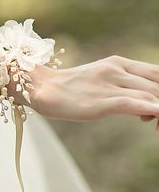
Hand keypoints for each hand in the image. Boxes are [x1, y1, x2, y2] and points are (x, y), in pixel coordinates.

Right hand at [30, 55, 158, 121]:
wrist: (44, 87)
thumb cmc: (73, 87)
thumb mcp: (102, 80)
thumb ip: (125, 86)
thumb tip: (148, 105)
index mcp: (119, 62)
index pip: (157, 73)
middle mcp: (116, 69)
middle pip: (157, 85)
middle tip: (158, 123)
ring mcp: (108, 84)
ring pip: (150, 95)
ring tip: (156, 128)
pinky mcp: (100, 100)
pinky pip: (131, 103)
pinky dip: (149, 109)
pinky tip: (155, 115)